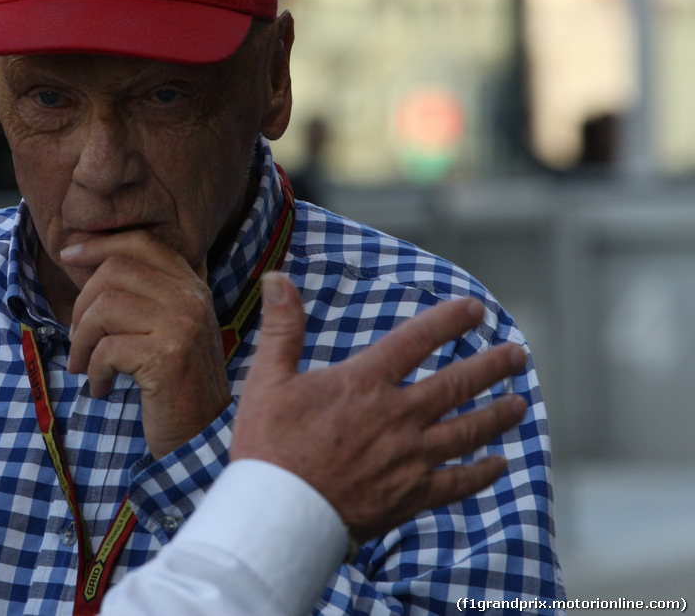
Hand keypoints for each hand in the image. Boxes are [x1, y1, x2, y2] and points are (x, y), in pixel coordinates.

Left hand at [62, 230, 230, 459]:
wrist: (201, 436)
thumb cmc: (174, 386)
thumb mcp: (166, 331)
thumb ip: (141, 298)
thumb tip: (85, 264)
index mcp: (192, 287)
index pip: (142, 243)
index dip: (99, 245)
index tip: (68, 255)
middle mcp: (192, 300)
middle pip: (115, 271)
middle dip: (81, 305)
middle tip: (76, 340)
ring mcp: (183, 326)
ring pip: (106, 307)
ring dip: (82, 341)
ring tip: (83, 366)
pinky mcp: (167, 357)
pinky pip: (107, 349)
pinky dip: (94, 371)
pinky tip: (102, 388)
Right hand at [231, 272, 528, 543]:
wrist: (281, 511)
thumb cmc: (269, 444)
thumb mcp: (268, 378)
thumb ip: (282, 327)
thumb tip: (277, 277)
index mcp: (364, 383)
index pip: (416, 340)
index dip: (448, 321)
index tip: (475, 309)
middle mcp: (397, 416)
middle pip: (456, 384)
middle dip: (491, 366)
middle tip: (517, 354)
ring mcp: (410, 457)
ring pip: (468, 431)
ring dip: (497, 414)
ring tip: (520, 403)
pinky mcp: (412, 495)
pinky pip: (459, 482)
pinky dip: (483, 473)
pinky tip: (500, 465)